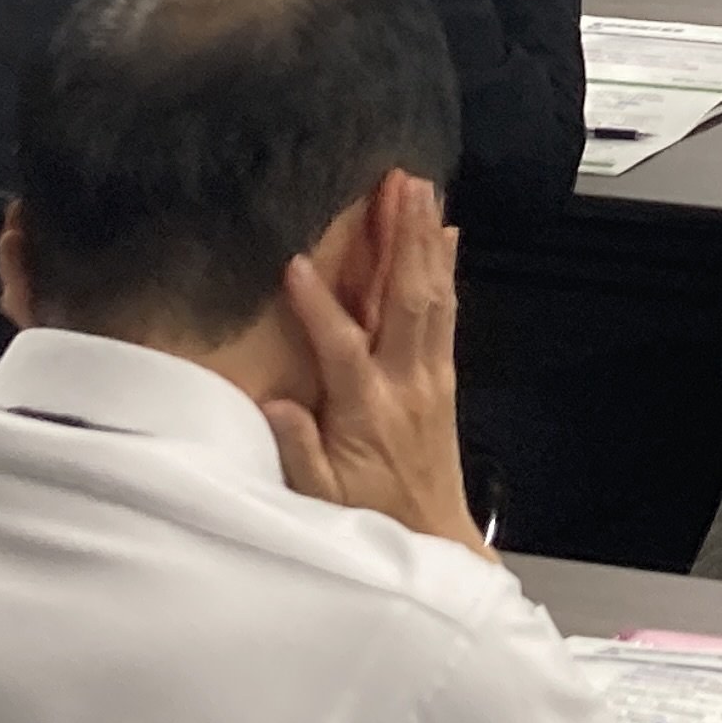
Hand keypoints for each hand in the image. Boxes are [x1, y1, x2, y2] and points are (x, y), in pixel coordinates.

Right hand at [262, 175, 488, 559]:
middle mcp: (406, 382)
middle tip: (398, 184)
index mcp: (367, 410)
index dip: (319, 305)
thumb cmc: (371, 519)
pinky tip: (447, 237)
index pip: (340, 345)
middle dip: (402, 238)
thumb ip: (296, 447)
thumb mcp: (319, 498)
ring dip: (427, 240)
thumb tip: (273, 400)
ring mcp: (431, 374)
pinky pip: (447, 311)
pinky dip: (446, 269)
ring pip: (433, 295)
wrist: (435, 538)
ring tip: (423, 191)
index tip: (296, 263)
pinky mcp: (444, 375)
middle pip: (405, 298)